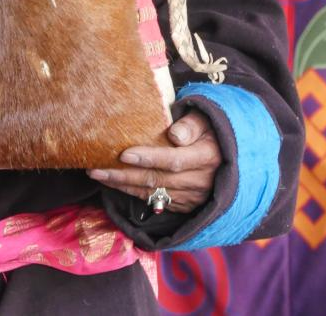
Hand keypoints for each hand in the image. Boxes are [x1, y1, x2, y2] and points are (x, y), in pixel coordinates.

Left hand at [87, 110, 221, 213]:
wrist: (229, 157)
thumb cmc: (211, 131)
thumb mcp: (206, 120)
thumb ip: (191, 124)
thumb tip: (174, 134)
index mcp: (206, 157)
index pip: (173, 160)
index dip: (148, 158)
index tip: (124, 154)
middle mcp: (199, 181)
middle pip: (156, 180)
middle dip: (123, 175)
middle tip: (95, 168)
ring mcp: (192, 196)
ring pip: (152, 193)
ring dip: (123, 185)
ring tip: (97, 175)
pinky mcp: (185, 205)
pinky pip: (155, 201)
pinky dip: (133, 193)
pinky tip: (115, 184)